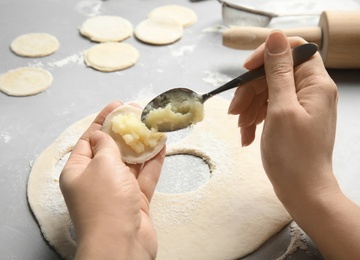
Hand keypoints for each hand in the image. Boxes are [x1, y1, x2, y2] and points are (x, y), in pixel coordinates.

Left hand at [60, 101, 165, 259]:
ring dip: (142, 145)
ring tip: (153, 125)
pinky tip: (161, 146)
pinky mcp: (136, 200)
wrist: (121, 243)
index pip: (89, 139)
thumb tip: (102, 134)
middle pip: (112, 149)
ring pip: (131, 162)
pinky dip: (153, 161)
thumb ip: (105, 146)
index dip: (103, 121)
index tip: (118, 105)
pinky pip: (145, 176)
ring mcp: (117, 190)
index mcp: (78, 171)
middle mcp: (96, 180)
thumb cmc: (105, 202)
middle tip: (139, 113)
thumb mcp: (101, 165)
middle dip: (125, 130)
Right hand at [229, 31, 359, 259]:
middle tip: (234, 111)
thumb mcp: (281, 108)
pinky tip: (246, 135)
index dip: (267, 55)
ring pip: (268, 91)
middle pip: (274, 73)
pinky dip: (255, 118)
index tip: (245, 70)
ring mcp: (300, 105)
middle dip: (251, 90)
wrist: (302, 191)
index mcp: (315, 83)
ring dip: (249, 107)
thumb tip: (276, 36)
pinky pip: (269, 108)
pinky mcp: (291, 119)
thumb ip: (278, 71)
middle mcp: (310, 90)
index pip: (293, 49)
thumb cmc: (294, 154)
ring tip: (240, 127)